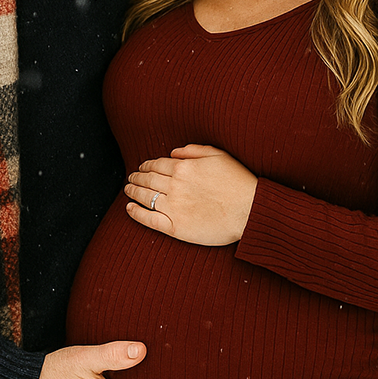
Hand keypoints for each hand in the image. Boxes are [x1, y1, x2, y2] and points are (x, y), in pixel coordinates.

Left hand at [124, 143, 257, 244]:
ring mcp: (173, 207)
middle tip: (131, 178)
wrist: (250, 210)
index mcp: (183, 168)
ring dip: (133, 191)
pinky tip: (129, 208)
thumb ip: (194, 151)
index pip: (156, 164)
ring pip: (145, 197)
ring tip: (127, 190)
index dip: (146, 165)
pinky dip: (136, 213)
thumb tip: (173, 152)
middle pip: (147, 179)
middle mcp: (174, 186)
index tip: (142, 167)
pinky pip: (149, 219)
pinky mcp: (176, 227)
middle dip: (136, 177)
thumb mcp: (218, 155)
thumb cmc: (238, 182)